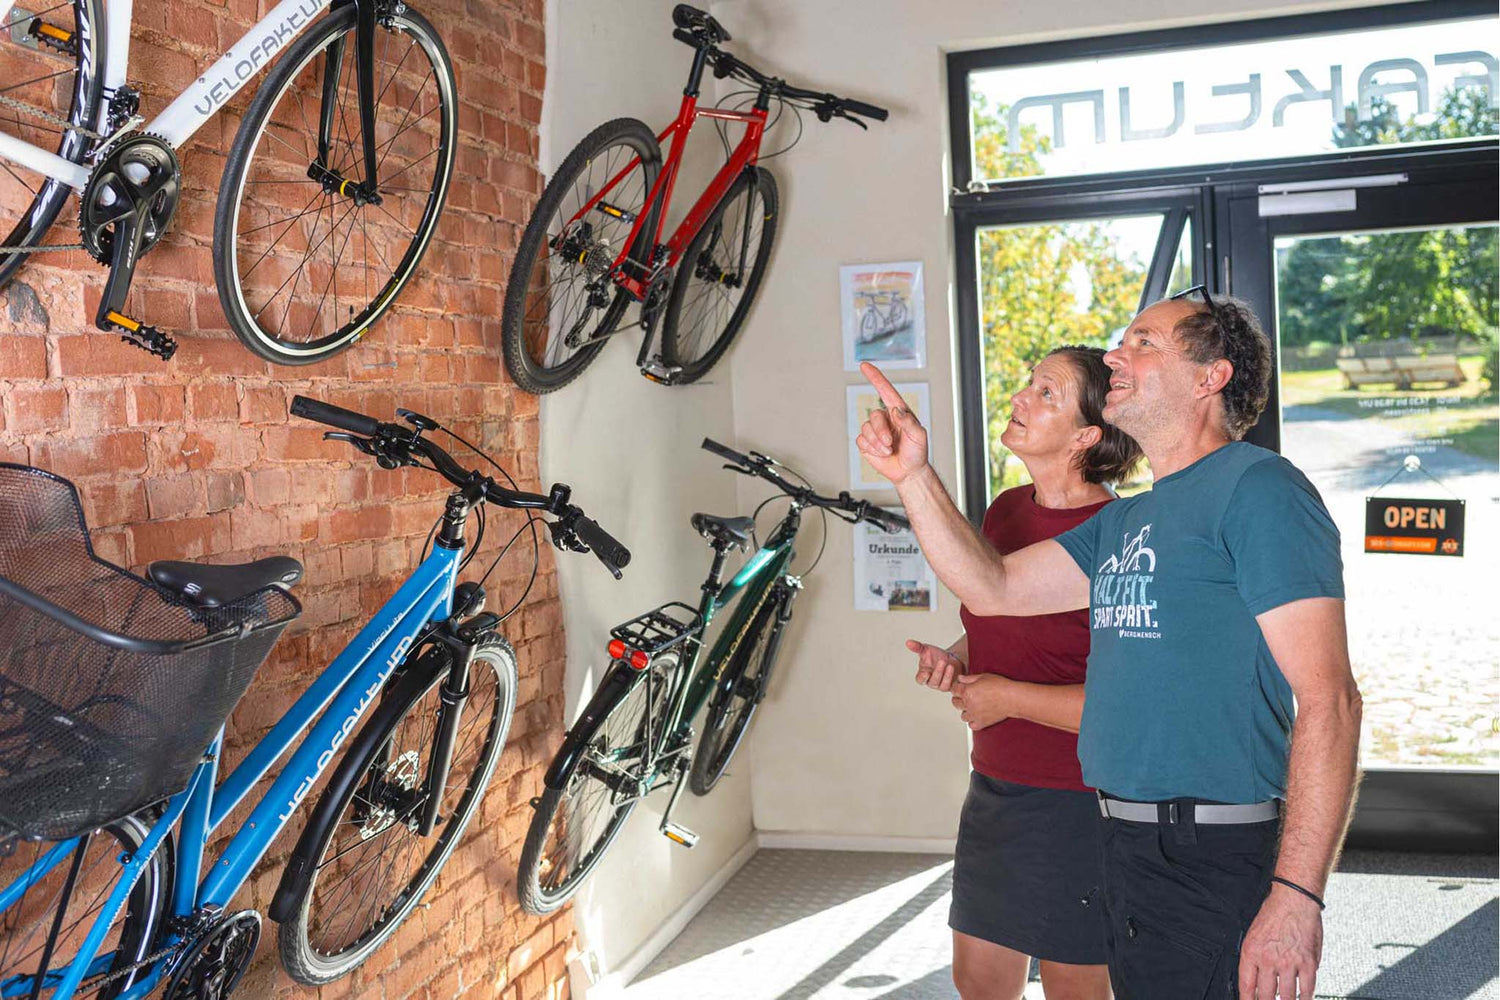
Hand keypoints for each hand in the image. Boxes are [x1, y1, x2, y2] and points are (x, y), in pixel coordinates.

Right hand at [855, 362, 928, 484]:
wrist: (909, 471)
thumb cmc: (917, 452)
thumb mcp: (919, 435)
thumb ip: (909, 421)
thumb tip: (896, 410)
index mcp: (899, 412)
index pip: (885, 391)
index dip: (875, 378)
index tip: (865, 366)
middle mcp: (886, 419)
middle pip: (874, 415)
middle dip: (881, 431)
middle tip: (890, 443)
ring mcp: (875, 431)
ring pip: (866, 428)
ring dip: (877, 442)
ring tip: (888, 450)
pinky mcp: (867, 443)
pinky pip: (861, 440)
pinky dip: (871, 448)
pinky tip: (881, 453)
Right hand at [908, 639, 963, 690]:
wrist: (951, 658)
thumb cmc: (936, 656)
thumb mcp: (926, 650)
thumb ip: (917, 647)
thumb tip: (908, 642)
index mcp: (923, 674)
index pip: (920, 680)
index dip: (923, 677)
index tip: (926, 672)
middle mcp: (932, 681)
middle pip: (933, 682)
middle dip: (938, 672)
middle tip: (942, 661)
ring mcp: (942, 685)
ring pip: (943, 686)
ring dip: (947, 676)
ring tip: (950, 666)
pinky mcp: (952, 686)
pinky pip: (953, 687)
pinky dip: (955, 679)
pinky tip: (956, 671)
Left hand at [950, 673, 1012, 729]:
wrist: (1012, 698)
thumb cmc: (1001, 686)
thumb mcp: (983, 676)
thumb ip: (969, 678)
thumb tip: (960, 678)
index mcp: (967, 691)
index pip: (953, 690)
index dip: (957, 687)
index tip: (960, 687)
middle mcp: (968, 704)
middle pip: (955, 703)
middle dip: (959, 698)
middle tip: (965, 696)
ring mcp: (974, 715)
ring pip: (962, 715)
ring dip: (966, 711)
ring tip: (973, 706)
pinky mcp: (981, 723)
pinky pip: (971, 725)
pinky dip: (973, 721)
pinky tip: (977, 715)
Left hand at [1238, 884, 1322, 999]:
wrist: (1294, 899)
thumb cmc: (1273, 914)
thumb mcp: (1253, 934)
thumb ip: (1254, 958)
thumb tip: (1255, 980)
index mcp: (1252, 952)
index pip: (1246, 986)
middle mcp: (1269, 960)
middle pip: (1266, 995)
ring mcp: (1290, 963)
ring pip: (1287, 996)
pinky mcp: (1308, 962)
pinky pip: (1307, 988)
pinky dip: (1305, 998)